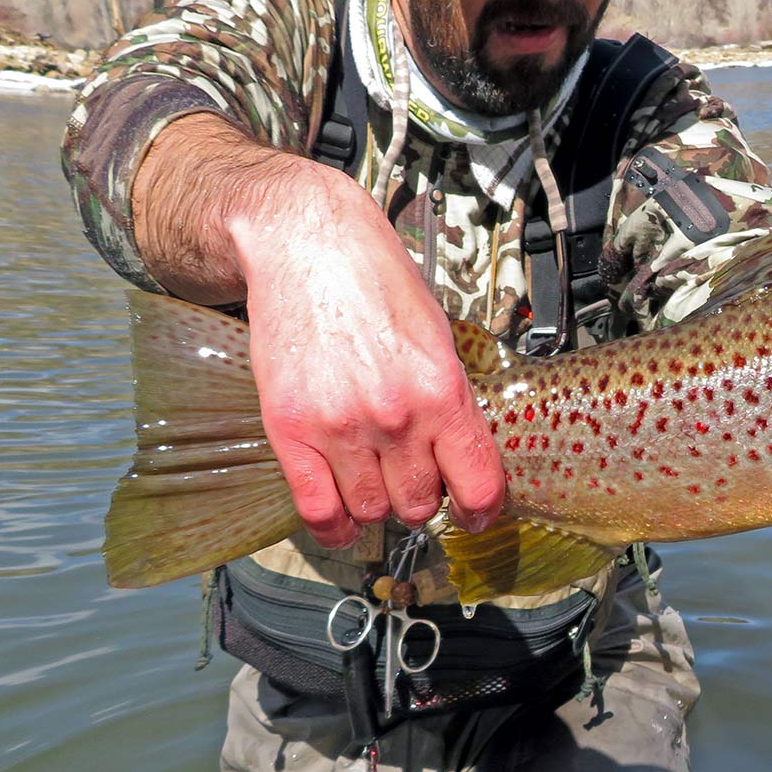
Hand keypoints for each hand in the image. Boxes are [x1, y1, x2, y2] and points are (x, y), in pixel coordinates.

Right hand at [228, 161, 505, 546]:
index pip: (479, 485)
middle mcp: (397, 417)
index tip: (475, 513)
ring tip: (375, 482)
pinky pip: (317, 507)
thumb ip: (450, 397)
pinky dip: (333, 524)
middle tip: (414, 476)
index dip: (481, 510)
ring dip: (377, 504)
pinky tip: (342, 520)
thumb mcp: (438, 335)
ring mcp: (342, 426)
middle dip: (422, 497)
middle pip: (420, 503)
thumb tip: (462, 451)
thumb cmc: (377, 282)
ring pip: (372, 509)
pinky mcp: (290, 428)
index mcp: (444, 391)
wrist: (308, 246)